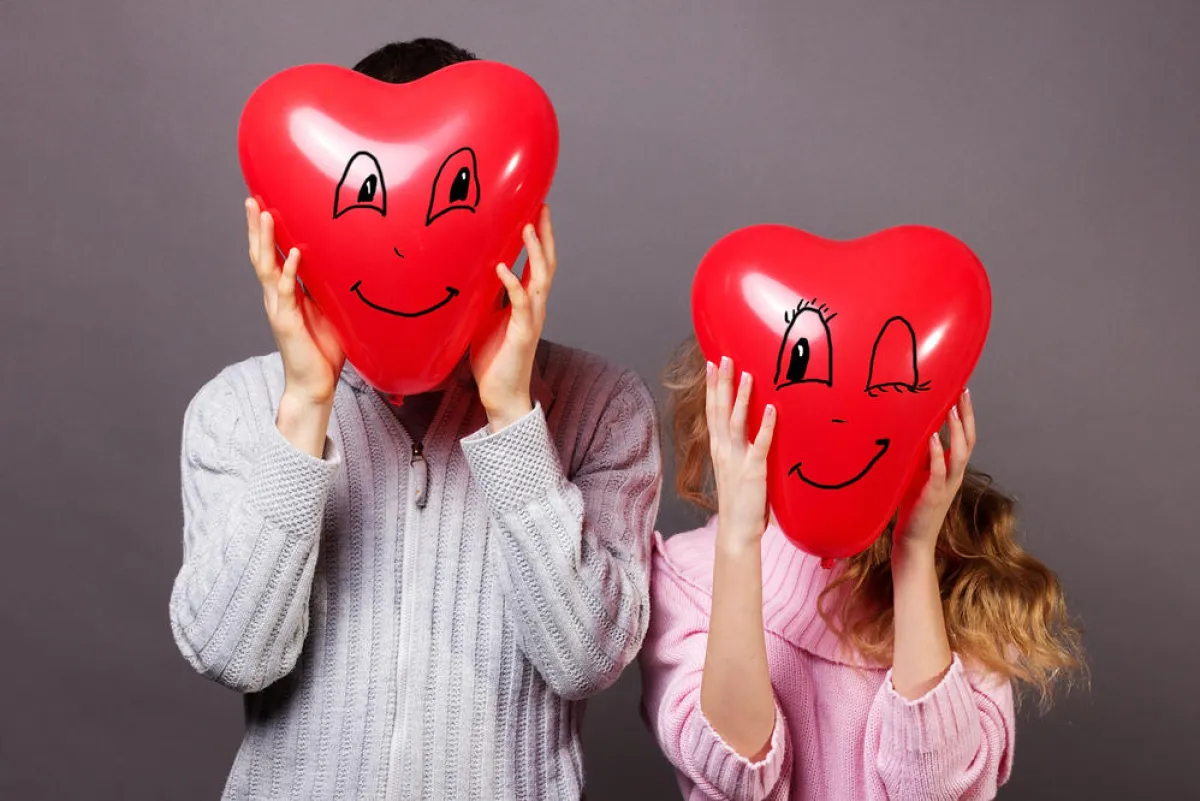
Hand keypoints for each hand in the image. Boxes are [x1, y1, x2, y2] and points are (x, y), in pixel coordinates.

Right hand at [246, 198, 344, 406]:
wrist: (315, 385)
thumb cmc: (323, 350)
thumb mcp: (330, 312)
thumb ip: (330, 290)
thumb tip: (346, 267)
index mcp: (285, 294)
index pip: (271, 256)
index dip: (265, 232)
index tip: (262, 205)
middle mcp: (277, 298)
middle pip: (261, 255)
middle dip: (257, 227)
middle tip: (251, 199)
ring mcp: (279, 309)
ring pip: (267, 268)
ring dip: (266, 240)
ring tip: (265, 214)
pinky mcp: (287, 322)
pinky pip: (288, 291)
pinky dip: (290, 271)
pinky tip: (292, 252)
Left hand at [470, 205, 555, 431]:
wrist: (501, 395)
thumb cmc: (493, 358)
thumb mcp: (484, 318)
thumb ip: (486, 296)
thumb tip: (473, 272)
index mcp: (527, 302)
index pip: (538, 263)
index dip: (539, 237)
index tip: (536, 209)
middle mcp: (535, 307)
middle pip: (546, 263)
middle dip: (545, 234)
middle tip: (542, 206)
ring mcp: (531, 319)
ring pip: (540, 278)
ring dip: (535, 251)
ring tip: (529, 226)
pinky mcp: (523, 334)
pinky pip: (520, 304)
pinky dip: (513, 284)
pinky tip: (502, 268)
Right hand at [707, 357, 776, 549]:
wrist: (737, 530)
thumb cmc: (739, 501)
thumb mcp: (735, 469)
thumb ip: (740, 449)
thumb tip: (751, 430)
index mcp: (718, 449)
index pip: (712, 411)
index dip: (712, 387)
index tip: (712, 364)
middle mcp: (723, 450)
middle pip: (719, 410)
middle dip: (721, 383)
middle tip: (722, 358)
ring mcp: (737, 460)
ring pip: (736, 421)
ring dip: (741, 397)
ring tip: (745, 374)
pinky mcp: (753, 471)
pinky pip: (759, 444)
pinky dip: (764, 425)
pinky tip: (769, 409)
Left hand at [894, 389, 975, 560]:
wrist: (912, 540)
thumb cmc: (912, 506)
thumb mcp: (917, 474)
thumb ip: (920, 456)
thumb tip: (913, 429)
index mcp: (951, 470)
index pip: (965, 438)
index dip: (966, 416)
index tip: (963, 392)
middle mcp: (954, 476)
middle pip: (968, 441)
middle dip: (967, 417)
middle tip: (963, 393)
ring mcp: (946, 486)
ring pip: (959, 454)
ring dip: (956, 431)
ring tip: (951, 409)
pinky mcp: (932, 495)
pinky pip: (938, 472)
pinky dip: (937, 454)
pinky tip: (932, 438)